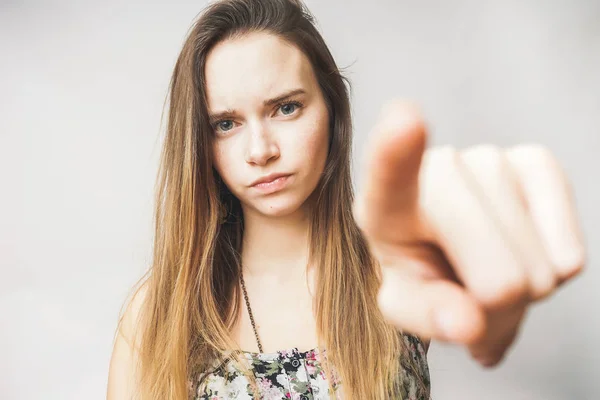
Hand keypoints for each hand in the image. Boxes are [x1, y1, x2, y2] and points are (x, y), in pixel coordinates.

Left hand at [353, 101, 585, 366]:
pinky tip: (524, 251)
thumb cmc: (421, 271)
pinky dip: (555, 271)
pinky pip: (569, 253)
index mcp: (386, 205)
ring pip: (537, 269)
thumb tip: (468, 323)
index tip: (405, 118)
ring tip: (488, 271)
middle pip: (497, 276)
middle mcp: (438, 170)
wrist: (449, 248)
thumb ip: (429, 317)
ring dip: (523, 293)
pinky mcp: (536, 161)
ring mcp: (489, 160)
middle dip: (495, 308)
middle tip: (471, 295)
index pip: (390, 176)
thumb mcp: (408, 305)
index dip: (397, 150)